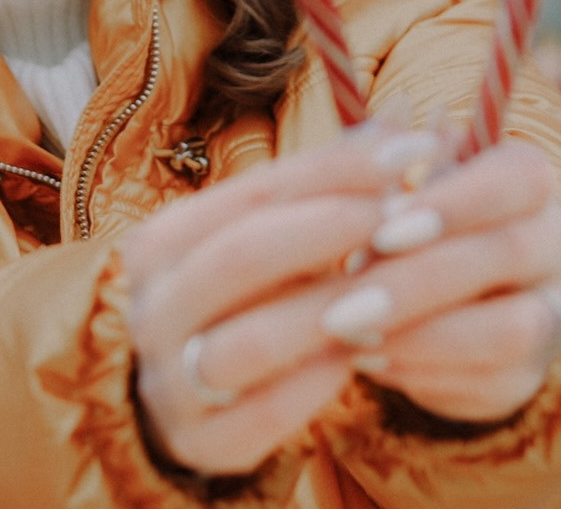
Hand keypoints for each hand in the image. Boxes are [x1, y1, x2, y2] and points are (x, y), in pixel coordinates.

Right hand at [122, 124, 443, 476]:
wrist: (175, 398)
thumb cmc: (238, 298)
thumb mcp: (264, 236)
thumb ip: (324, 186)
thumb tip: (407, 117)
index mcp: (160, 243)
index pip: (251, 192)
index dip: (332, 169)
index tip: (404, 152)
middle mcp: (153, 308)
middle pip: (243, 255)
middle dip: (332, 229)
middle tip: (406, 214)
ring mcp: (169, 380)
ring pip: (252, 339)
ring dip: (330, 309)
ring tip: (391, 288)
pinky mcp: (199, 442)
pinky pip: (263, 414)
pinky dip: (318, 382)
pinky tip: (363, 352)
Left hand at [312, 141, 560, 423]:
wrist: (437, 293)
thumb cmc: (411, 220)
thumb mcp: (397, 183)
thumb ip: (387, 165)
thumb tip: (377, 147)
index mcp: (531, 180)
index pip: (517, 179)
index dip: (454, 203)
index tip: (382, 227)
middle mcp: (559, 243)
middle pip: (509, 253)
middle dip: (419, 281)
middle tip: (344, 303)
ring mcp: (554, 313)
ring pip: (512, 331)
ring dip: (422, 337)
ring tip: (353, 337)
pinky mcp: (531, 374)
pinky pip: (491, 384)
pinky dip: (423, 374)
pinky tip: (370, 360)